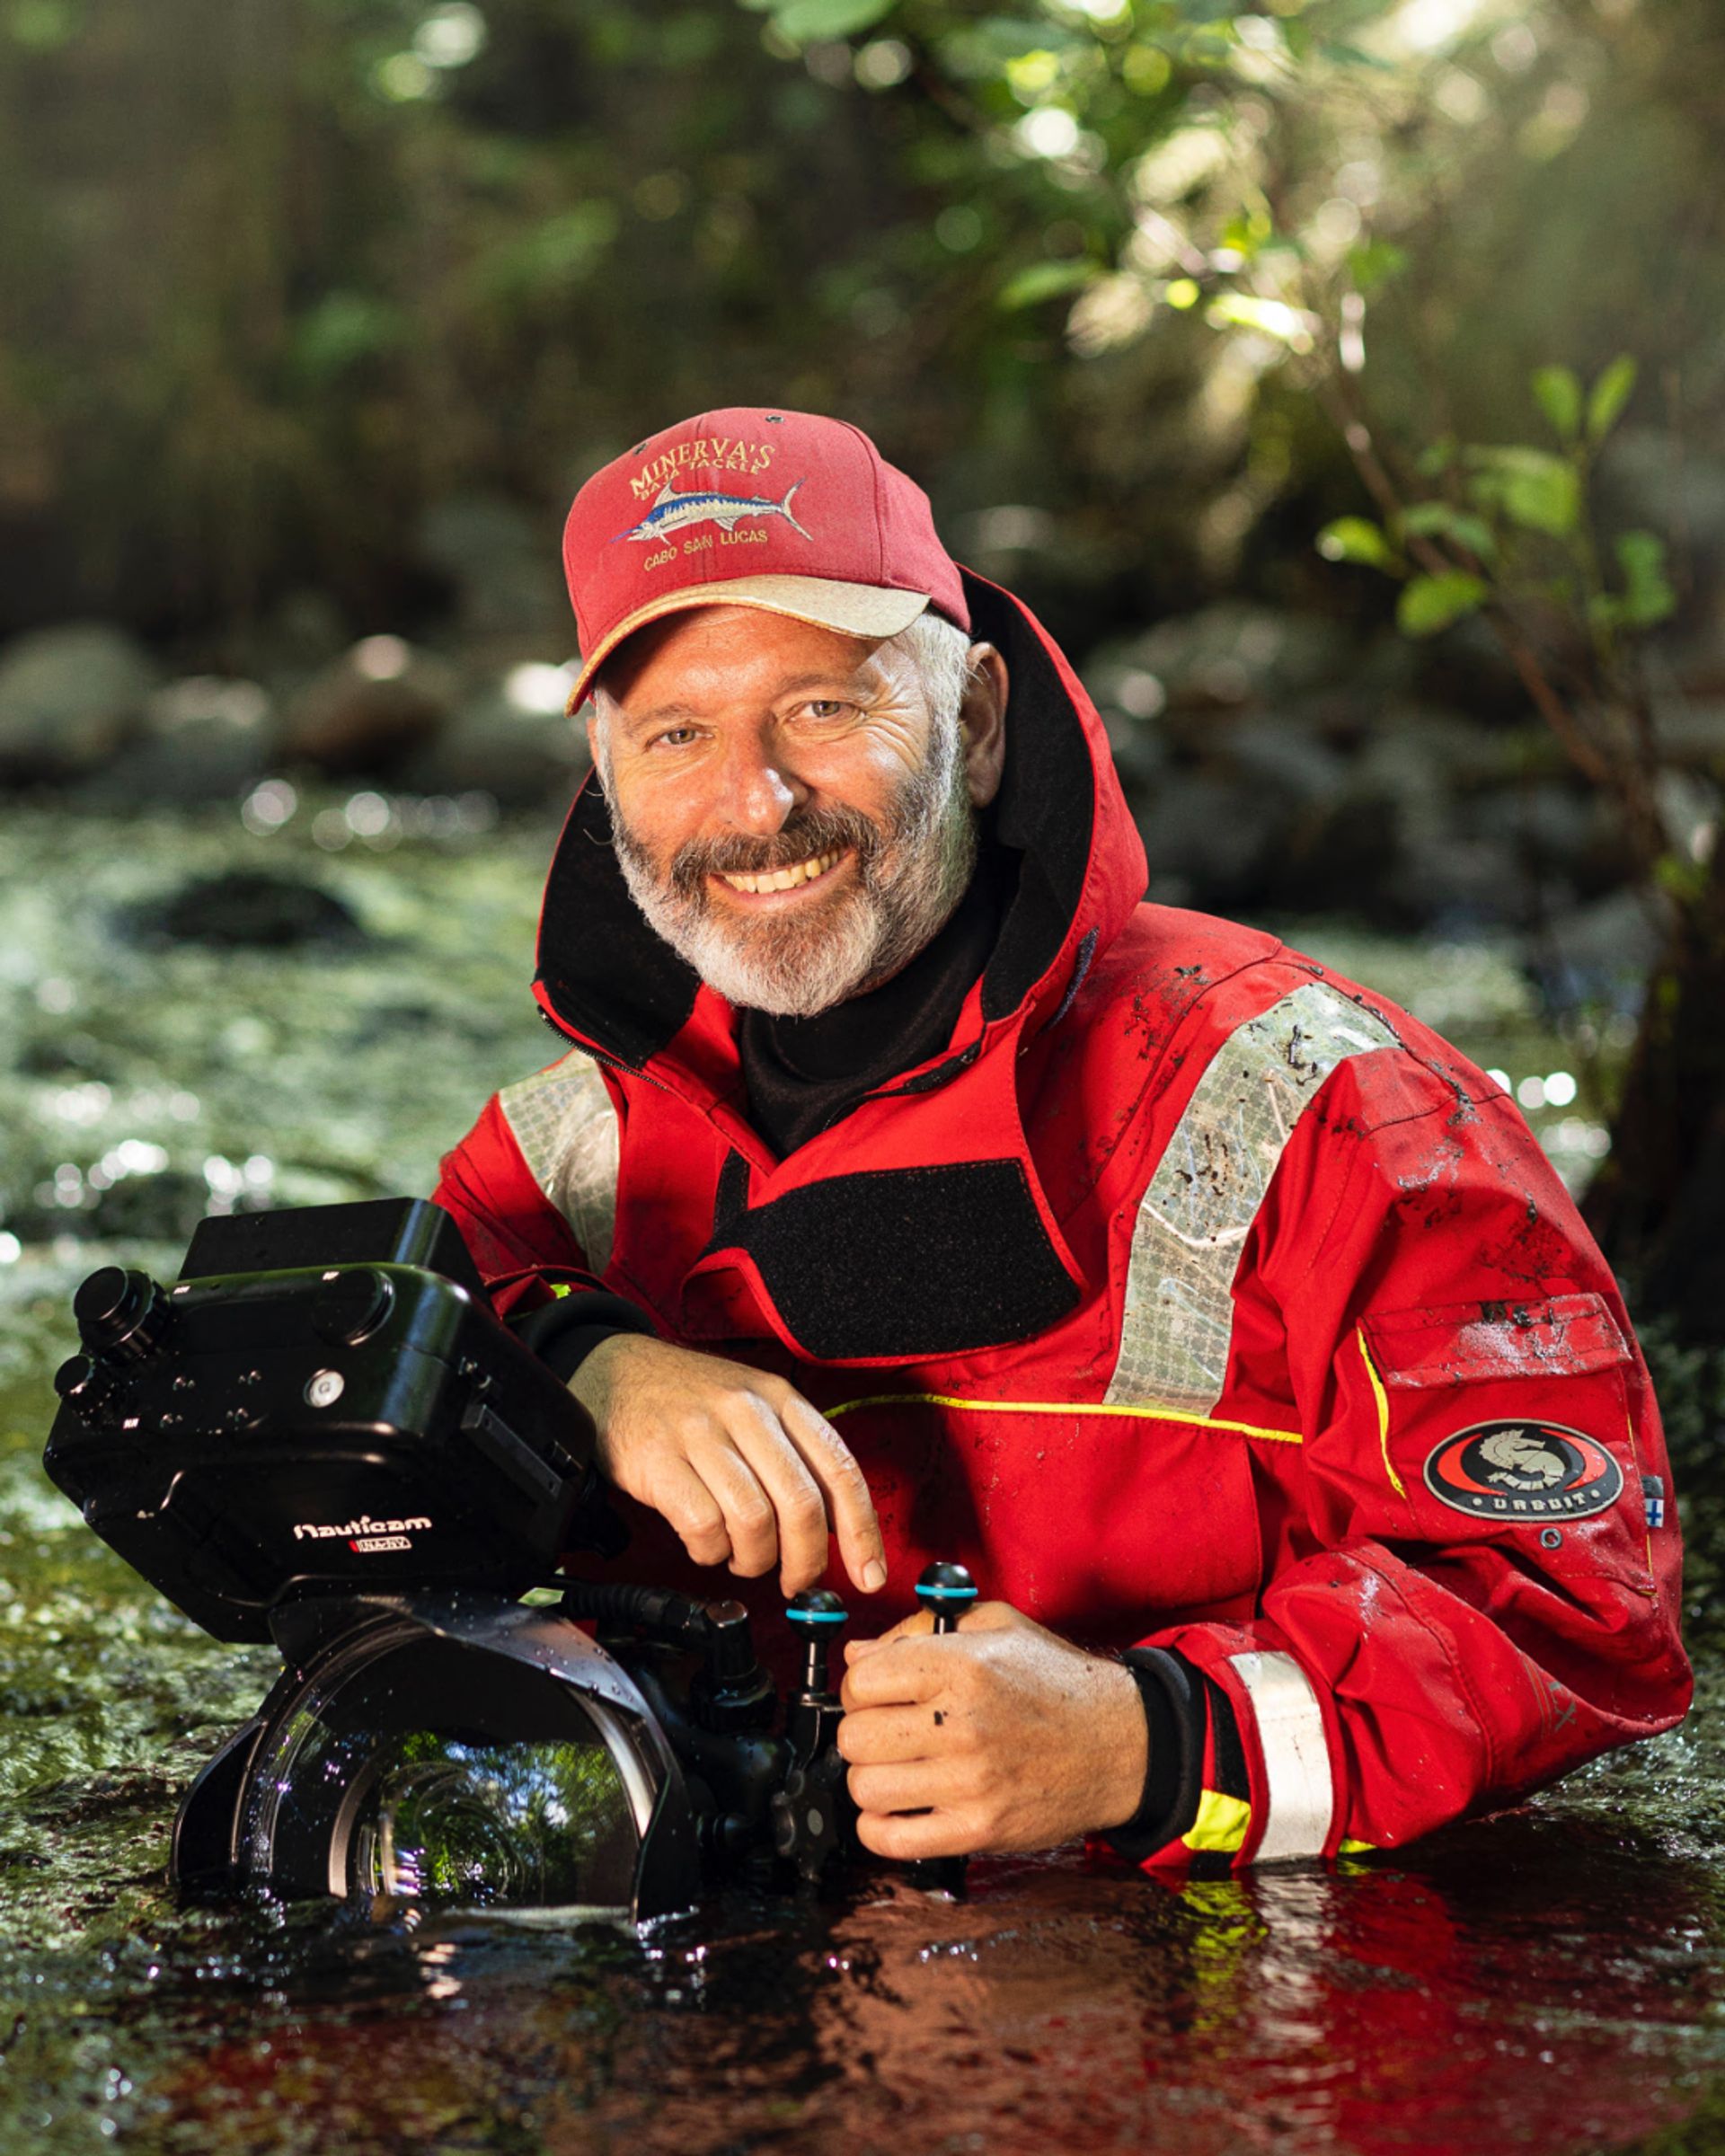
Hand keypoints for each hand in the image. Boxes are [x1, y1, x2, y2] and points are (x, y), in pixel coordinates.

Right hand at [568, 1334, 885, 1596]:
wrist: (614, 1372)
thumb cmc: (688, 1400)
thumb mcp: (752, 1407)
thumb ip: (793, 1457)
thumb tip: (836, 1529)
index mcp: (780, 1398)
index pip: (840, 1469)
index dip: (861, 1531)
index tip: (868, 1573)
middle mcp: (746, 1411)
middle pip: (801, 1504)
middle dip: (805, 1560)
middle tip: (794, 1580)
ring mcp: (701, 1433)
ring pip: (754, 1520)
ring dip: (753, 1558)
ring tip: (740, 1556)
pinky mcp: (659, 1460)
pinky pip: (702, 1525)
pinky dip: (709, 1551)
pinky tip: (705, 1544)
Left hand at [837, 1602, 1147, 1857]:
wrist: (1120, 1743)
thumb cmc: (1055, 1682)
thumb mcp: (994, 1627)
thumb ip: (919, 1630)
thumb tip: (857, 1654)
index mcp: (961, 1666)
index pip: (860, 1680)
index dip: (860, 1686)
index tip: (877, 1693)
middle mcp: (962, 1724)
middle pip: (855, 1737)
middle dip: (862, 1732)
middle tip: (887, 1731)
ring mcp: (970, 1783)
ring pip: (866, 1788)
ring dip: (872, 1779)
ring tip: (898, 1768)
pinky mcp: (979, 1830)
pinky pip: (892, 1840)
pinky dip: (880, 1828)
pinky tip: (898, 1807)